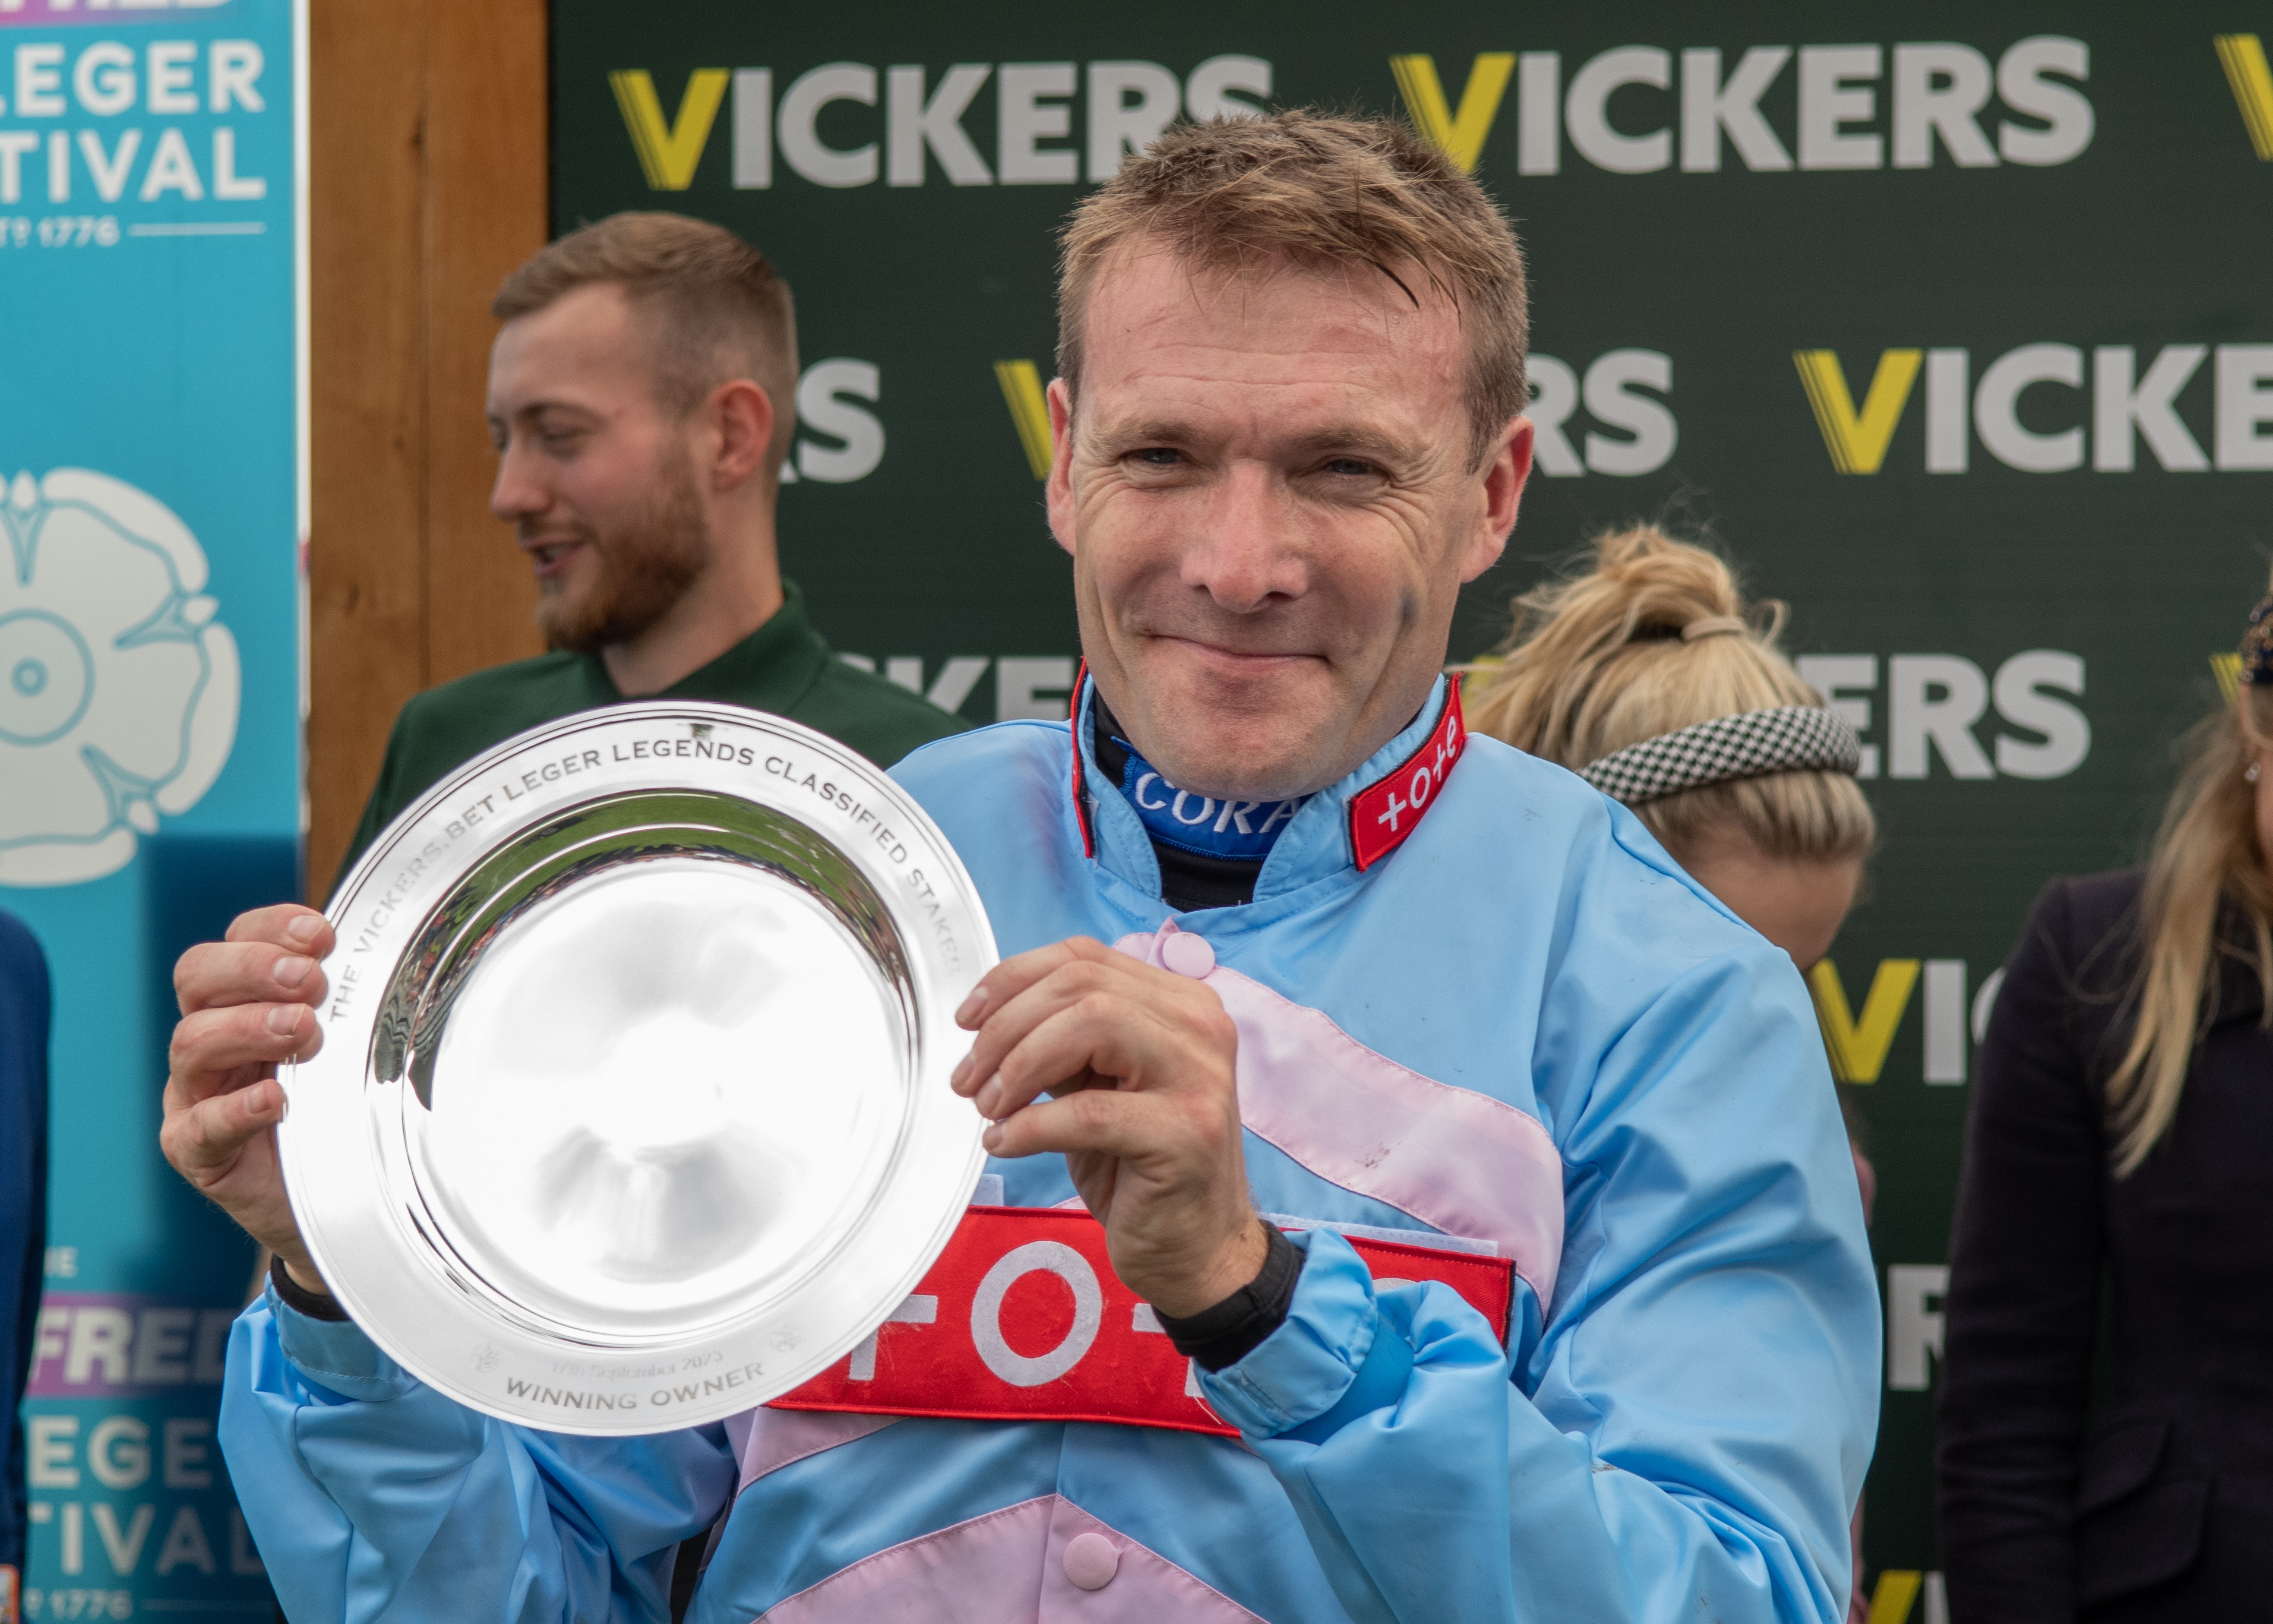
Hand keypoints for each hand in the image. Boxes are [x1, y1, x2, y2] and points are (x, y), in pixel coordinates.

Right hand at [161, 903, 333, 1294]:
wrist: (337, 1200)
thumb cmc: (344, 1109)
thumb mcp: (353, 1047)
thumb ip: (361, 1004)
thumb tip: (412, 956)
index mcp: (245, 1000)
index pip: (236, 942)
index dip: (270, 928)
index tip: (321, 935)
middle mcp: (213, 1040)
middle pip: (197, 978)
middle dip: (252, 968)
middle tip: (311, 982)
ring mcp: (195, 1094)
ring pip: (193, 1043)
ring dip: (250, 1028)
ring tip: (306, 1035)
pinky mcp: (195, 1151)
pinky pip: (198, 1126)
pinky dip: (236, 1109)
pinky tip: (275, 1101)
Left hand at [951, 937, 1267, 1317]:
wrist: (1198, 1249)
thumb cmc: (1142, 1168)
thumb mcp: (1098, 1088)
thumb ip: (1063, 1044)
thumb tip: (989, 1019)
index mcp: (1180, 1004)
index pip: (1084, 958)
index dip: (1014, 979)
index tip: (968, 1018)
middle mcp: (1200, 1027)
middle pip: (1081, 986)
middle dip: (1006, 1027)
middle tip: (970, 1079)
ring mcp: (1200, 1077)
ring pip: (1090, 1026)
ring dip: (1019, 1065)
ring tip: (990, 1107)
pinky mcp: (1188, 1133)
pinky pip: (1088, 1112)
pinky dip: (1031, 1125)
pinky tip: (1006, 1143)